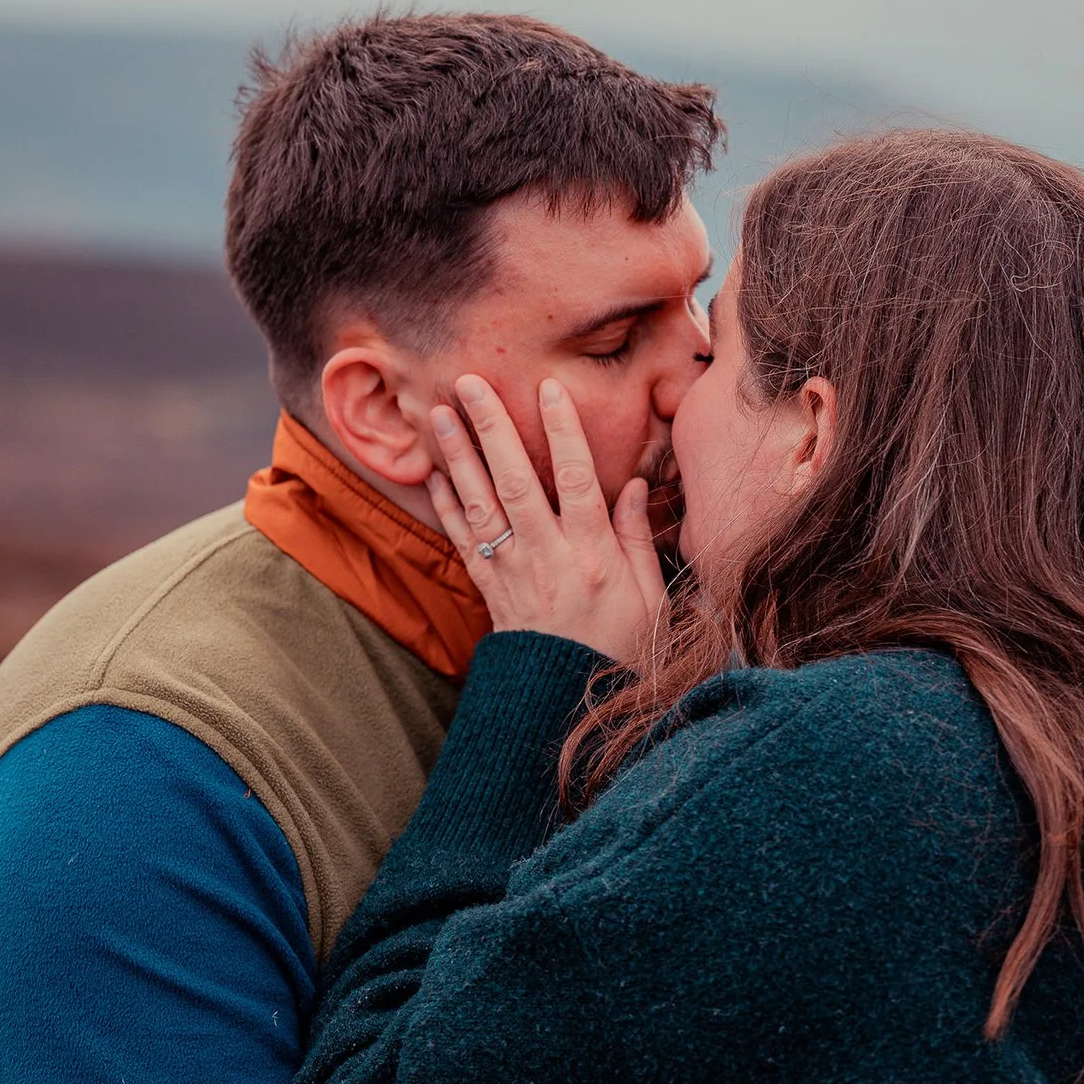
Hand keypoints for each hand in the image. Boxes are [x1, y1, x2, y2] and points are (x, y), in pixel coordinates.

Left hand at [426, 374, 666, 662]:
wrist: (569, 700)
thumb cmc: (622, 646)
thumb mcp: (649, 595)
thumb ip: (637, 537)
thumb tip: (633, 484)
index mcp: (593, 555)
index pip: (579, 481)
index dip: (563, 433)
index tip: (548, 389)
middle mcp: (548, 558)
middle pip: (517, 483)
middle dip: (492, 429)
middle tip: (470, 383)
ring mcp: (513, 573)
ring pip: (481, 505)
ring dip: (458, 457)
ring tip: (437, 414)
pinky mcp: (490, 588)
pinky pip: (464, 541)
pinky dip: (447, 506)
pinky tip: (434, 473)